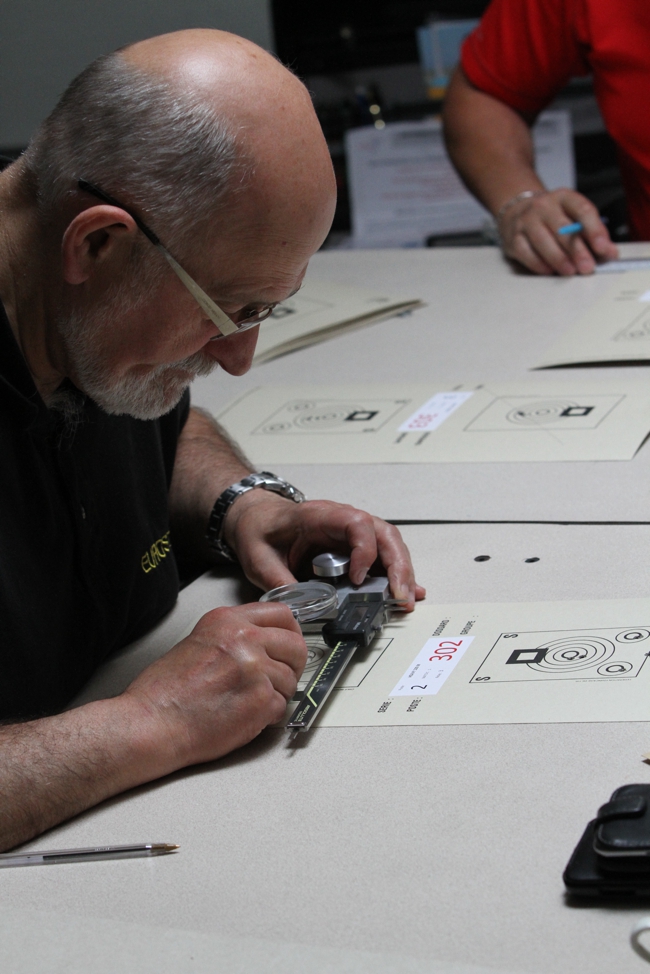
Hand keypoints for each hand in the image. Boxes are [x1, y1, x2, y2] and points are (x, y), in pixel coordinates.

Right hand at [122, 602, 306, 769]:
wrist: (151, 723)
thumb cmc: (164, 693)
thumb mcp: (199, 641)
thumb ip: (234, 637)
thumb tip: (263, 643)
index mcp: (228, 621)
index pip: (282, 614)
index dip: (291, 633)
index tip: (289, 644)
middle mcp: (245, 639)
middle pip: (296, 645)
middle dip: (293, 665)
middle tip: (279, 678)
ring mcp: (256, 668)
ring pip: (291, 680)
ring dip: (277, 694)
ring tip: (247, 702)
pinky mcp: (262, 700)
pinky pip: (283, 706)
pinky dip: (269, 716)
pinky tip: (244, 716)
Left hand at [222, 491, 426, 609]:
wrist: (257, 519)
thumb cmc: (261, 529)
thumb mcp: (259, 557)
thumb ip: (278, 580)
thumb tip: (300, 607)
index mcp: (320, 515)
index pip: (356, 523)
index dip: (364, 550)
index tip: (358, 578)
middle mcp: (343, 521)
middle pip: (384, 535)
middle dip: (397, 566)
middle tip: (400, 595)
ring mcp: (352, 534)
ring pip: (390, 546)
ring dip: (402, 573)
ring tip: (406, 601)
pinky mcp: (354, 549)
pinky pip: (382, 558)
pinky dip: (396, 576)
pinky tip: (407, 594)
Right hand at [498, 188, 617, 274]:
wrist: (516, 211)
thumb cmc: (551, 217)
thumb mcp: (572, 216)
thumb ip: (592, 233)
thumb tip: (610, 253)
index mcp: (564, 197)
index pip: (582, 210)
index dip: (595, 230)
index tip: (603, 248)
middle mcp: (543, 206)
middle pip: (562, 229)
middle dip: (577, 250)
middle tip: (587, 267)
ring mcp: (526, 222)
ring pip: (543, 242)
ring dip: (559, 259)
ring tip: (570, 271)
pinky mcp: (513, 238)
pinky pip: (527, 253)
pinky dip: (539, 264)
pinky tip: (550, 271)